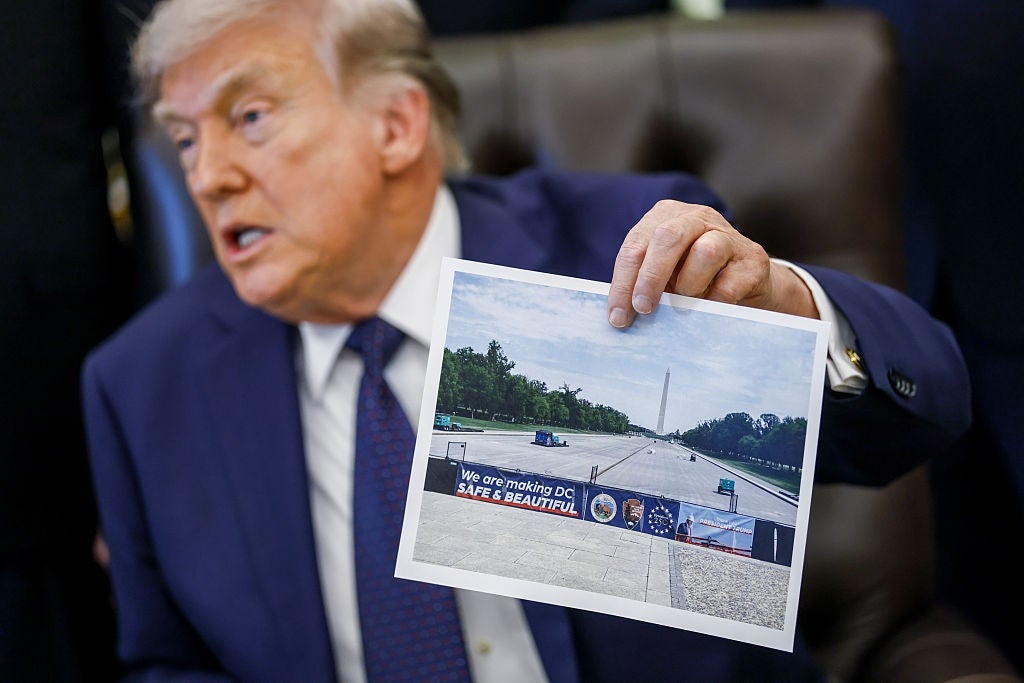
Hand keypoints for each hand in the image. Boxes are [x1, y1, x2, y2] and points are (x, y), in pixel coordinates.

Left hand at [607, 200, 817, 327]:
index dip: (623, 282)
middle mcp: (696, 217)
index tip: (617, 316)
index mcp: (666, 216)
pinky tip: (710, 308)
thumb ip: (642, 284)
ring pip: (706, 252)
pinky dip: (713, 302)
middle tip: (643, 309)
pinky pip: (729, 284)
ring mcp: (728, 235)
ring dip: (689, 286)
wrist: (748, 284)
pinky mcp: (753, 259)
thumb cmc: (695, 278)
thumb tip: (619, 315)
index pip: (635, 245)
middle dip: (650, 278)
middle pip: (668, 237)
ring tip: (686, 303)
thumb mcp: (664, 275)